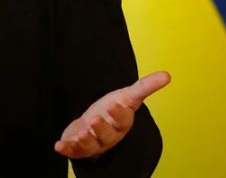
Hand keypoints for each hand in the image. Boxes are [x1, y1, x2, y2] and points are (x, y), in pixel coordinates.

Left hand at [55, 71, 170, 158]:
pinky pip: (73, 150)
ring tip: (82, 133)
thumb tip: (167, 75)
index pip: (123, 120)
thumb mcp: (126, 96)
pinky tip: (58, 146)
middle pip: (108, 135)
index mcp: (121, 123)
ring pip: (92, 145)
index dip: (120, 113)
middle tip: (96, 118)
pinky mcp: (78, 147)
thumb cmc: (112, 110)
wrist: (95, 124)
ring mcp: (93, 142)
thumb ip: (145, 87)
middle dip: (102, 128)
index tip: (115, 104)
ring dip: (86, 140)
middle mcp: (109, 135)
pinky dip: (66, 149)